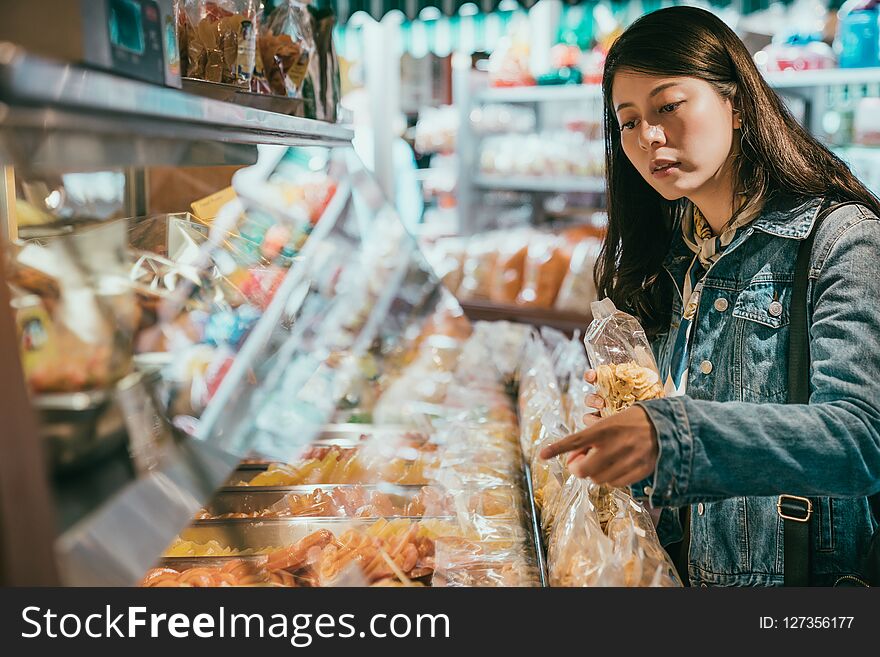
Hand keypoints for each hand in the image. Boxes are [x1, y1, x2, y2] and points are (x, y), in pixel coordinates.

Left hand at [540, 404, 658, 487]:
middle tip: (581, 463)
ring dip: (594, 474)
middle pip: (583, 470)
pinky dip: (610, 479)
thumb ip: (589, 441)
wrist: (666, 426)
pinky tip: (615, 468)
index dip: (556, 449)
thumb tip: (572, 460)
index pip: (574, 441)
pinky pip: (615, 484)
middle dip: (578, 468)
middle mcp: (614, 445)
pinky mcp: (639, 471)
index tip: (541, 455)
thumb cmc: (632, 422)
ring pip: (597, 479)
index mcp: (604, 429)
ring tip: (602, 463)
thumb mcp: (609, 423)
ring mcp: (627, 460)